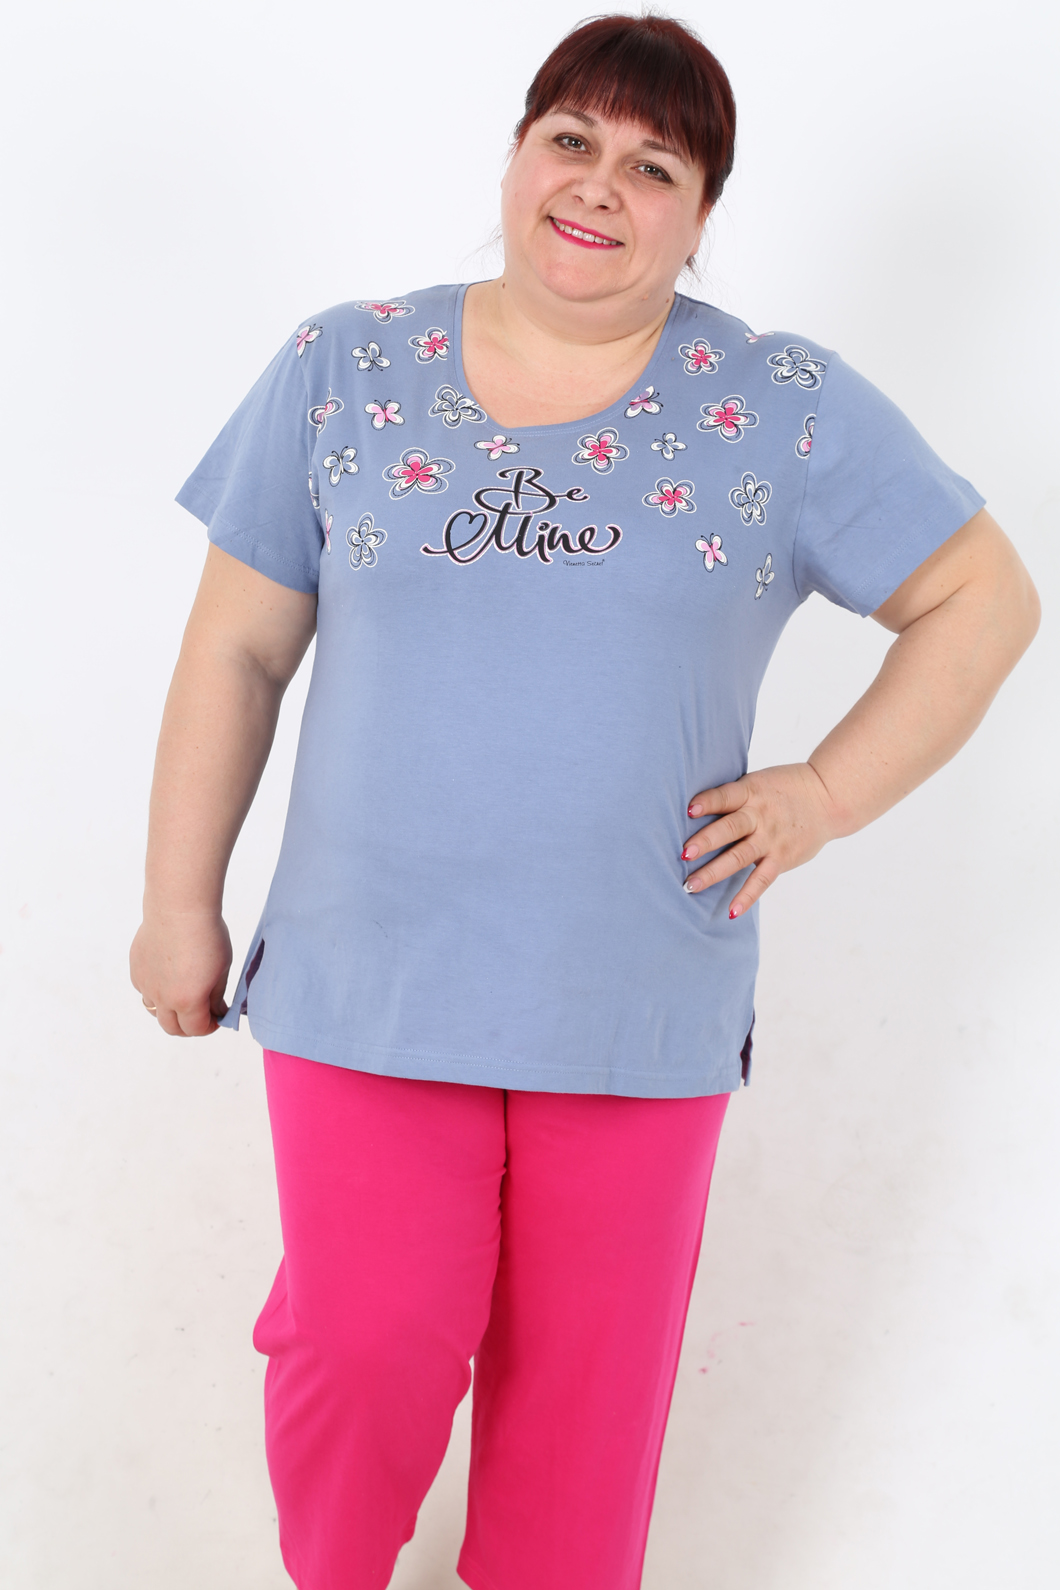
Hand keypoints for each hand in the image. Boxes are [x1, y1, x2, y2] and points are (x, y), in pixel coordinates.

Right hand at [129, 908, 232, 1036]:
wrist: (179, 908)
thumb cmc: (206, 935)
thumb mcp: (222, 969)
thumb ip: (216, 996)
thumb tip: (215, 1011)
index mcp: (188, 1000)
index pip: (196, 1030)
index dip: (209, 1027)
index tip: (217, 1018)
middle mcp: (163, 997)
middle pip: (172, 1028)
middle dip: (189, 1027)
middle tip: (202, 1015)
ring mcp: (146, 984)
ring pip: (155, 1011)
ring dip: (170, 1011)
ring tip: (184, 996)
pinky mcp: (136, 969)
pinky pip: (145, 991)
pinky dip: (157, 992)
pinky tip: (169, 976)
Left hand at [682, 762, 839, 917]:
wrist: (828, 797)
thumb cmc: (784, 789)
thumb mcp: (758, 783)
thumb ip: (733, 796)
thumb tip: (691, 809)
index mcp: (751, 792)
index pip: (726, 797)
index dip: (708, 802)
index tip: (688, 810)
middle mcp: (759, 816)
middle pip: (729, 829)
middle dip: (705, 842)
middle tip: (683, 854)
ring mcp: (770, 839)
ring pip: (739, 857)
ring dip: (713, 872)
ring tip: (691, 885)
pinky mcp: (782, 858)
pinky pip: (762, 880)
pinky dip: (747, 896)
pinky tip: (732, 911)